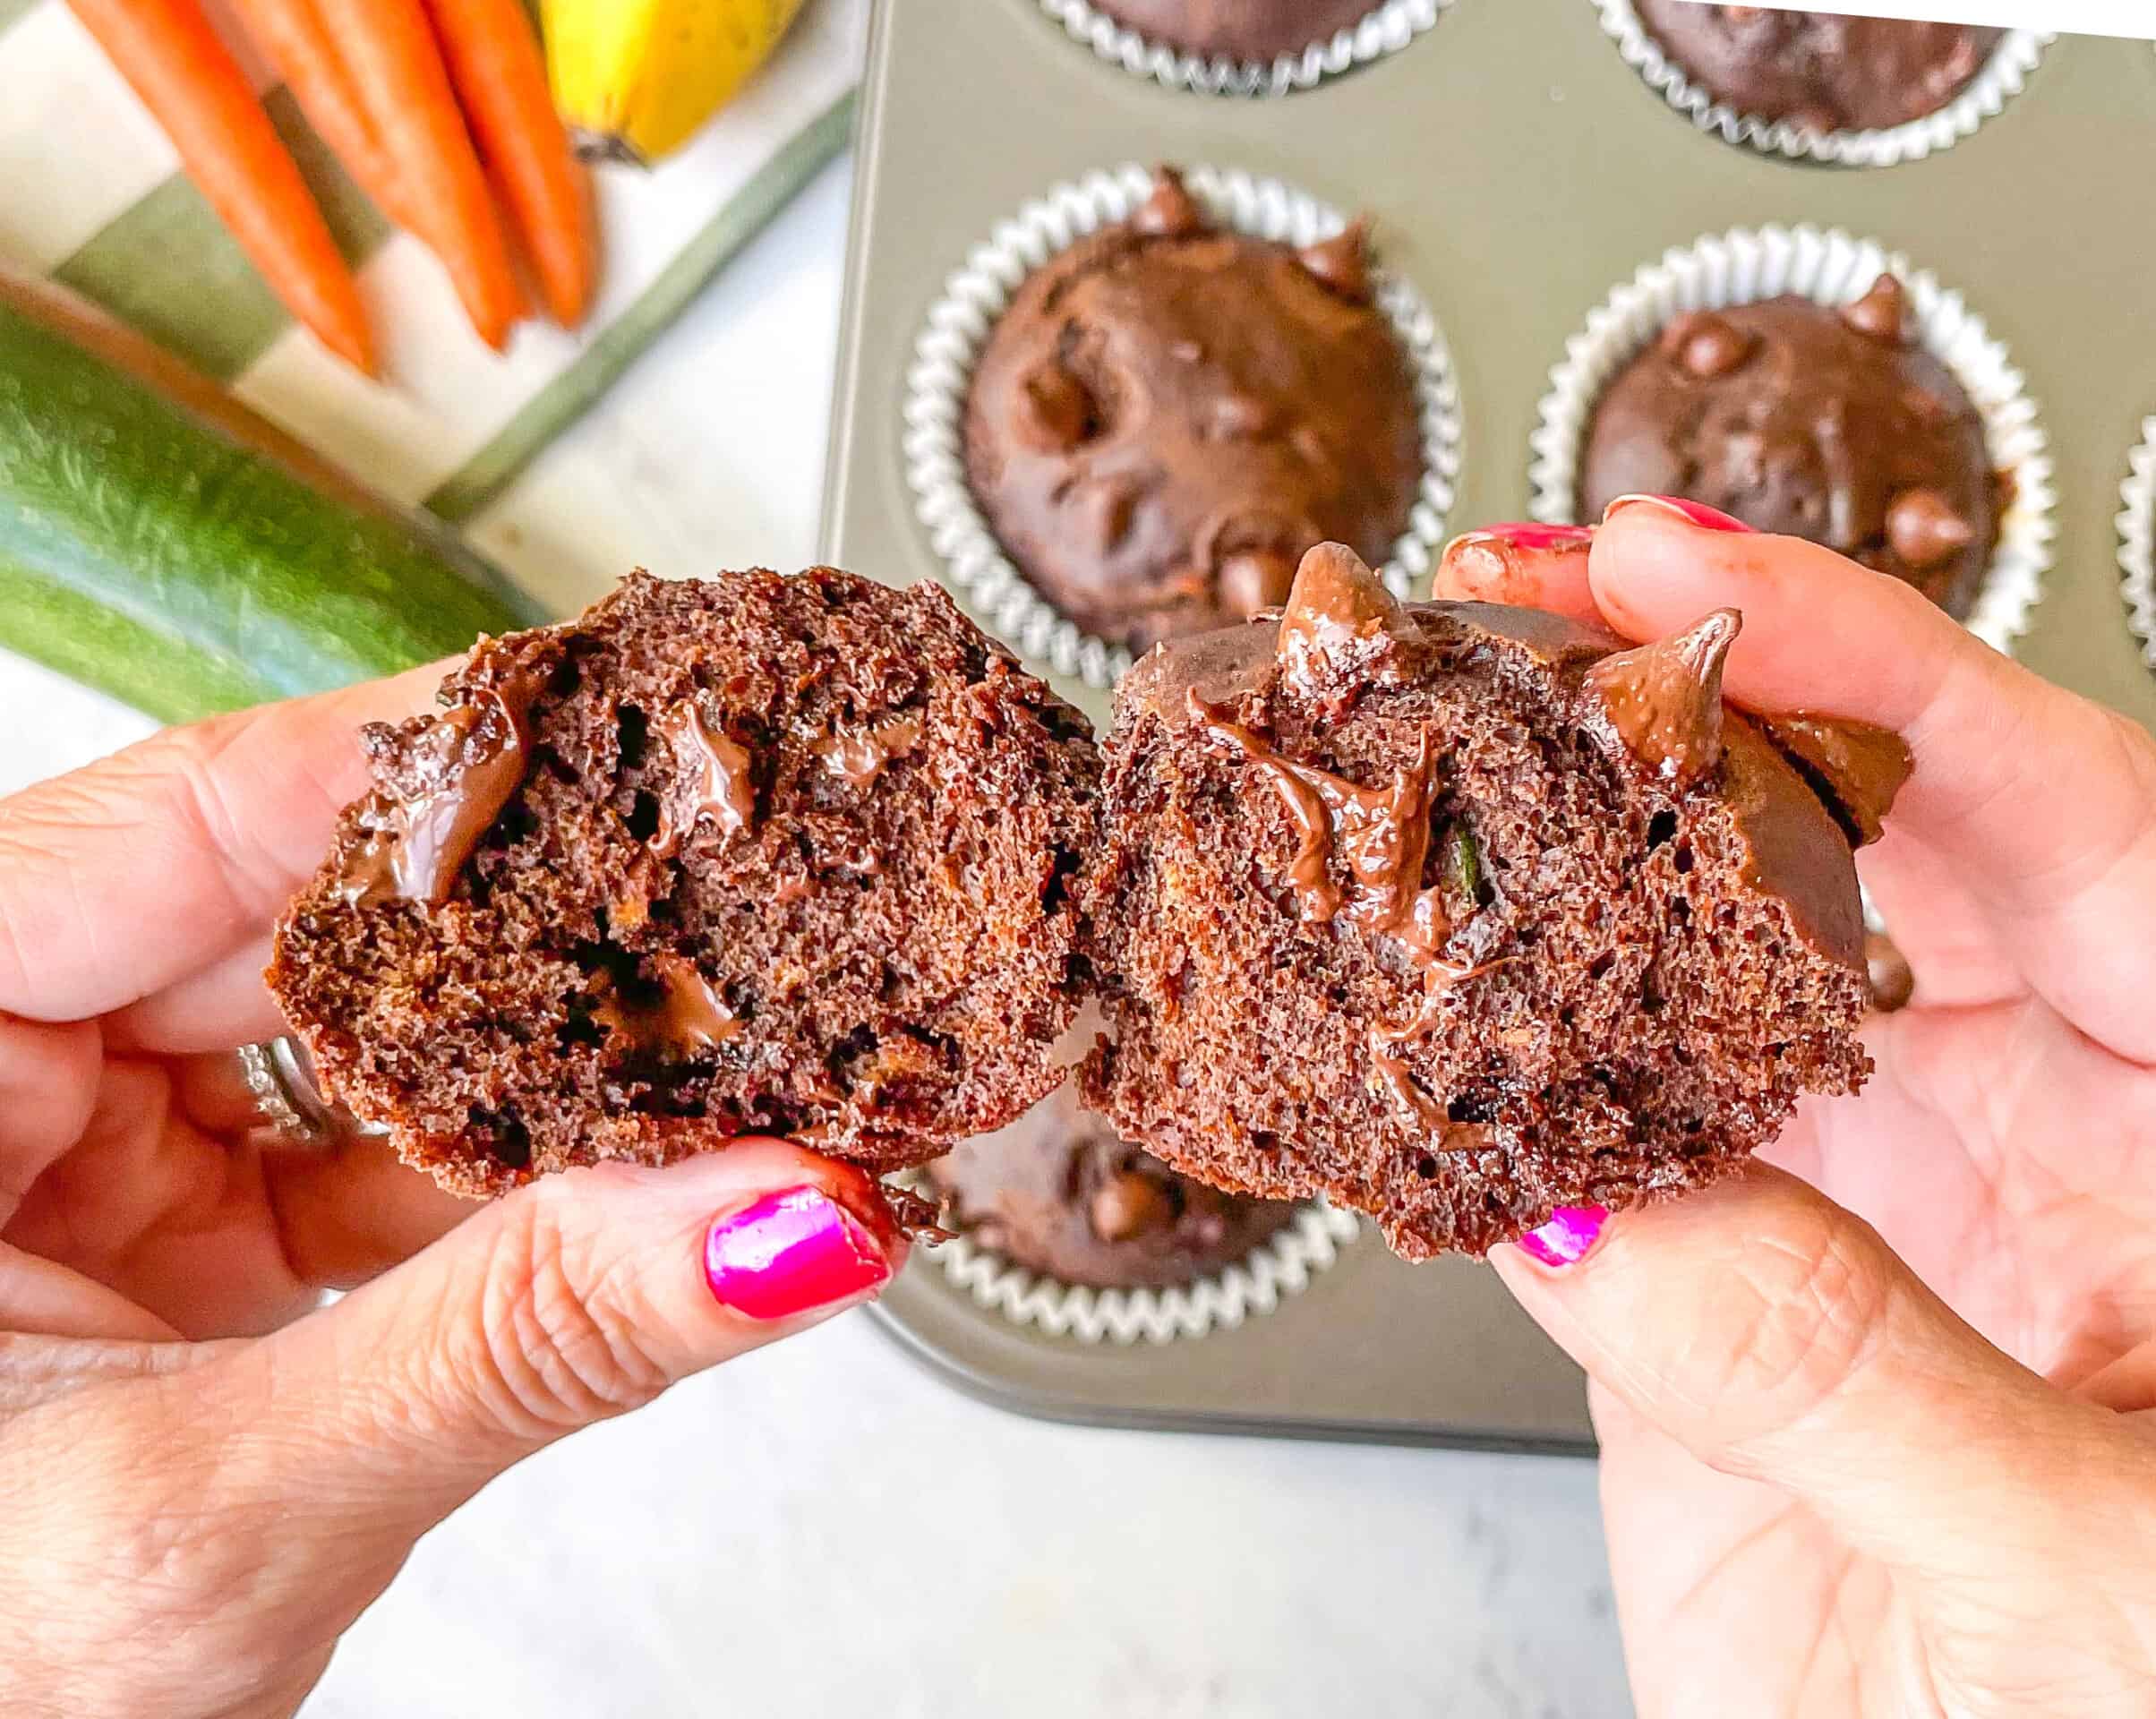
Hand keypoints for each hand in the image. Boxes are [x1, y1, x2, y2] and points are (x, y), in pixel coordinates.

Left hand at [0, 672, 908, 1718]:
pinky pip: (363, 1140)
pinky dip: (497, 1167)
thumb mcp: (209, 1516)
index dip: (427, 776)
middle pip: (290, 910)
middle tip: (726, 911)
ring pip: (351, 1028)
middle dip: (522, 938)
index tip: (636, 744)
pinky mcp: (172, 1224)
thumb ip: (511, 1346)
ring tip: (709, 1047)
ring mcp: (80, 1143)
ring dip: (528, 1062)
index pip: (185, 819)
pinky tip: (628, 1170)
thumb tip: (791, 1217)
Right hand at [1441, 500, 2155, 1716]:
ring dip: (1547, 864)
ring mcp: (1847, 1191)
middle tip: (1509, 598)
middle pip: (1854, 833)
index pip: (2063, 816)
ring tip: (1408, 752)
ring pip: (1684, 966)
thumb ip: (1855, 1372)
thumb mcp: (2087, 1578)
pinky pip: (1571, 1138)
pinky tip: (1387, 997)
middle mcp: (2026, 1122)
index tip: (1682, 571)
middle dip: (1679, 696)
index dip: (1873, 665)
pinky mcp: (1699, 1279)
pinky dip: (1470, 1075)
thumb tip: (1615, 1211)